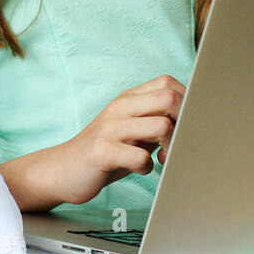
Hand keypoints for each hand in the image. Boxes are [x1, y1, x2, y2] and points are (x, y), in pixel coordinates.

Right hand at [49, 75, 185, 204]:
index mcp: (128, 99)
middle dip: (184, 122)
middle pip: (169, 98)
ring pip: (160, 126)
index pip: (167, 83)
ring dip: (170, 147)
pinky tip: (140, 170)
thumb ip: (155, 123)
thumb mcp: (132, 132)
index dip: (186, 102)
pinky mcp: (101, 151)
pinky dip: (148, 167)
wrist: (61, 170)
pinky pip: (140, 157)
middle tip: (178, 143)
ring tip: (162, 159)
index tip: (185, 124)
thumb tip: (192, 123)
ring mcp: (110, 128)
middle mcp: (120, 107)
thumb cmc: (105, 153)